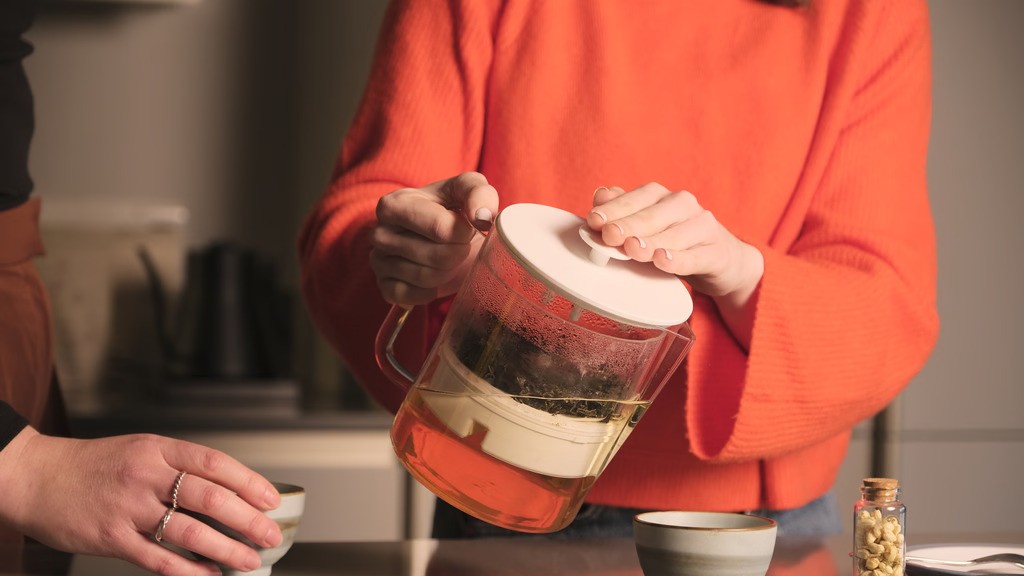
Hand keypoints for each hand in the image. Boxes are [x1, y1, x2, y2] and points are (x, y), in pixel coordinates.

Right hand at [0, 427, 281, 575]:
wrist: (38, 478)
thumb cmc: (94, 466)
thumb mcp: (141, 451)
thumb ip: (179, 467)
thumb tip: (228, 489)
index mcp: (158, 449)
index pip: (215, 463)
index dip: (249, 482)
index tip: (272, 499)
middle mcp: (146, 475)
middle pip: (210, 497)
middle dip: (248, 519)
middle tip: (271, 534)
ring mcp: (129, 508)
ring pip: (190, 531)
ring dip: (226, 548)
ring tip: (249, 559)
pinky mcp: (111, 538)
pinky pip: (158, 558)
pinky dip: (188, 570)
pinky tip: (209, 574)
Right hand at [371, 172, 498, 305]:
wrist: (444, 237)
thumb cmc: (453, 208)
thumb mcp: (468, 189)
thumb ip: (479, 193)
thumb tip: (483, 217)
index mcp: (395, 204)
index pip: (441, 228)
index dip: (464, 232)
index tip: (465, 227)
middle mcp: (379, 233)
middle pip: (437, 256)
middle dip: (459, 253)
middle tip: (460, 245)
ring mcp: (379, 262)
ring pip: (426, 278)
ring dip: (448, 271)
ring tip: (449, 258)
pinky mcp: (384, 287)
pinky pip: (413, 297)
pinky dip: (431, 291)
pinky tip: (435, 277)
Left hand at [587, 183, 763, 343]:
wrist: (722, 260)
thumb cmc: (674, 241)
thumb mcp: (646, 227)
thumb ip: (623, 212)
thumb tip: (600, 196)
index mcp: (662, 197)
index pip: (637, 198)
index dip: (614, 208)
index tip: (594, 220)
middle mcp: (683, 206)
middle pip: (653, 214)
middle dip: (629, 224)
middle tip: (610, 234)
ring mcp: (703, 227)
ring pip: (674, 234)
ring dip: (651, 242)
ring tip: (632, 248)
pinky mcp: (717, 253)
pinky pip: (696, 256)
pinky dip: (679, 259)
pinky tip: (663, 259)